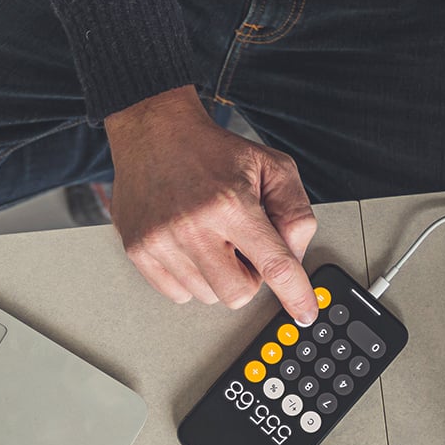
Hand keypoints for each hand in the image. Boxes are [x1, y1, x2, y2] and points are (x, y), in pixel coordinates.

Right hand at [104, 85, 319, 322]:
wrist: (154, 132)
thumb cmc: (212, 150)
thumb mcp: (272, 167)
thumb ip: (294, 211)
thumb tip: (296, 256)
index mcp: (231, 204)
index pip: (274, 265)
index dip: (295, 294)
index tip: (305, 313)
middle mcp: (192, 226)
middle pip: (238, 293)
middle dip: (249, 277)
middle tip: (242, 246)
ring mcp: (161, 241)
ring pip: (207, 296)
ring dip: (218, 274)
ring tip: (211, 236)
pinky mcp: (138, 250)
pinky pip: (177, 293)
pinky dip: (191, 277)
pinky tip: (190, 245)